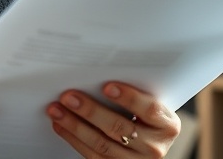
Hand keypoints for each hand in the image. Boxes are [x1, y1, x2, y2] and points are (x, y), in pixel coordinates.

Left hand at [46, 82, 180, 157]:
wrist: (148, 144)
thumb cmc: (145, 118)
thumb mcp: (149, 105)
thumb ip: (134, 93)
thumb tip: (95, 72)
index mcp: (167, 125)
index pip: (149, 109)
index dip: (129, 98)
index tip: (107, 86)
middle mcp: (154, 146)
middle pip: (119, 128)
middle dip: (90, 111)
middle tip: (69, 96)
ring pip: (102, 144)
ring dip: (74, 126)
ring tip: (56, 110)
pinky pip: (93, 156)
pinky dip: (73, 139)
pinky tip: (60, 125)